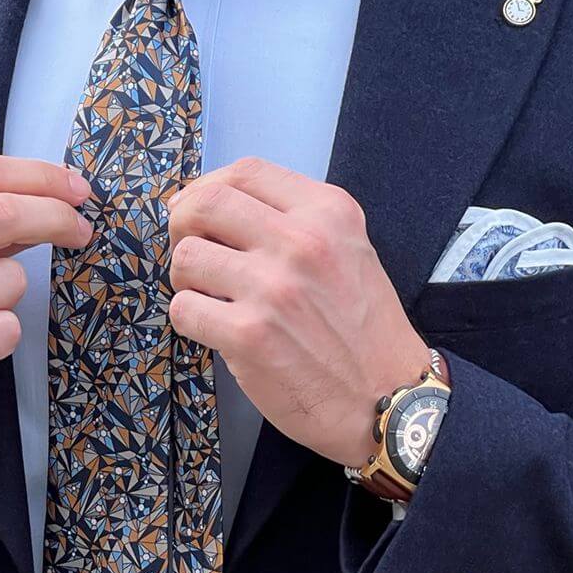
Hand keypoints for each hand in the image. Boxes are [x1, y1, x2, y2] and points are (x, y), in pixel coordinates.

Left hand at [167, 157, 430, 468]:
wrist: (389, 401)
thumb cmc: (365, 334)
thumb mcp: (351, 252)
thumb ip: (298, 224)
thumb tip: (218, 208)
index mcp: (328, 213)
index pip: (246, 172)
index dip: (208, 187)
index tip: (199, 212)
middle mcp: (302, 242)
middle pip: (205, 202)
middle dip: (183, 225)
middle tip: (191, 254)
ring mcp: (273, 289)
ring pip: (187, 257)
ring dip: (186, 280)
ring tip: (209, 299)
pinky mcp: (249, 336)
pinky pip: (184, 310)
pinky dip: (190, 321)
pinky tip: (215, 331)